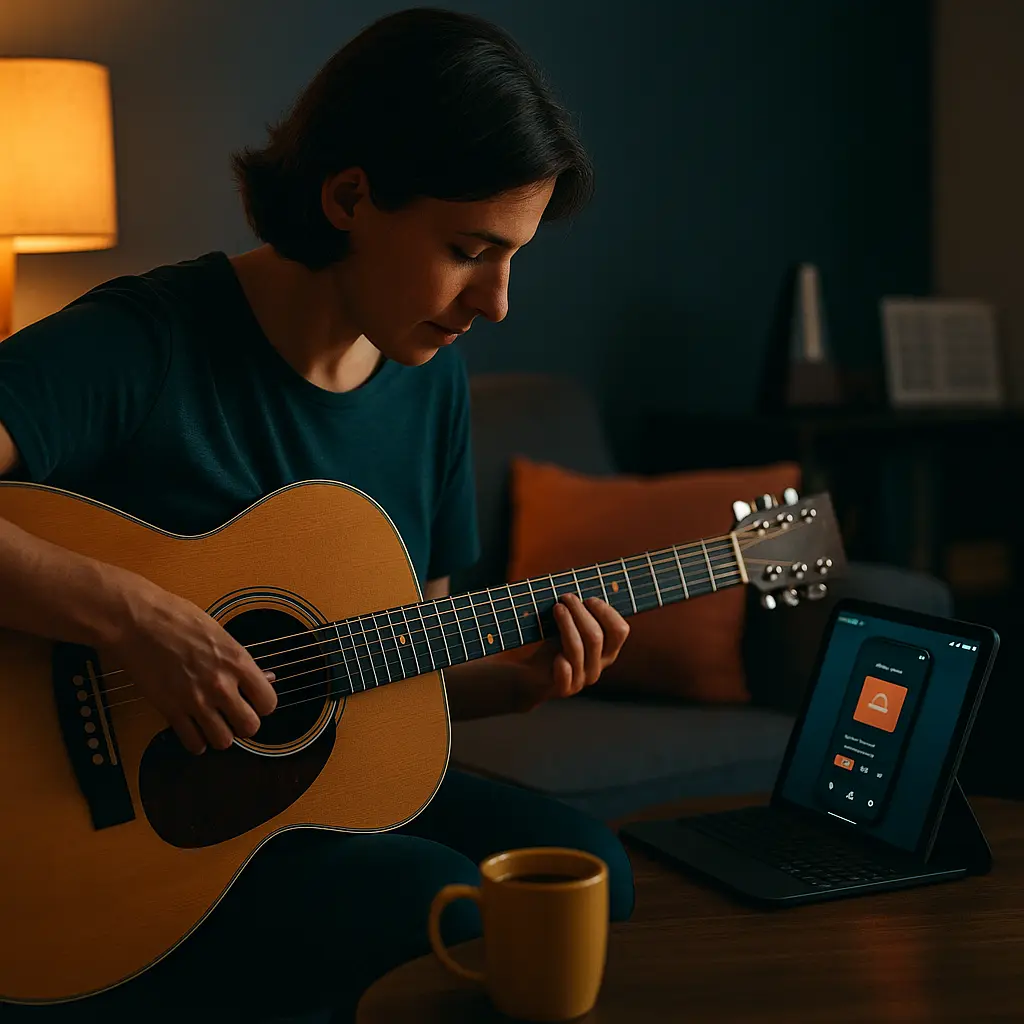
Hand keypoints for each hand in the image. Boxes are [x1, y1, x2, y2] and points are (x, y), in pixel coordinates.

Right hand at [100, 573, 277, 754]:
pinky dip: (196, 741)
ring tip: (215, 723)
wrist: (137, 621)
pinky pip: (193, 743)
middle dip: (245, 724)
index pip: (268, 702)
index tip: (255, 701)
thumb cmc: (176, 618)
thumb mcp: (220, 632)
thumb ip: (241, 661)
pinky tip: (195, 728)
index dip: (263, 704)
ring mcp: (195, 700)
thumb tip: (265, 677)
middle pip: (250, 727)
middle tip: (235, 715)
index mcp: (237, 661)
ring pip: (223, 741)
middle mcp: (221, 685)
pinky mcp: (170, 710)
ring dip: (221, 734)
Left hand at [518, 593, 629, 710]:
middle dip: (580, 612)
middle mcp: (598, 666)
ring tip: (557, 608)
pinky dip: (563, 667)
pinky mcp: (563, 689)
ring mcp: (582, 679)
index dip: (605, 611)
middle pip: (596, 636)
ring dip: (567, 624)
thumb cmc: (553, 645)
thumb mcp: (571, 626)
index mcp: (607, 650)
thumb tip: (584, 582)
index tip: (588, 598)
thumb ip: (582, 611)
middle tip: (566, 597)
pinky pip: (567, 678)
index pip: (620, 630)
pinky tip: (556, 657)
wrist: (532, 676)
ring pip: (578, 650)